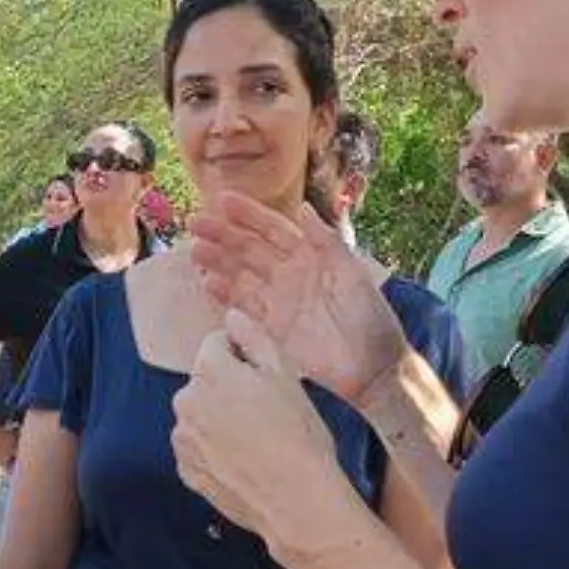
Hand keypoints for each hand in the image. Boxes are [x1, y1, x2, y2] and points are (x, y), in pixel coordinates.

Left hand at [172, 310, 356, 536]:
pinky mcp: (186, 470)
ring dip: (220, 419)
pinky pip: (198, 446)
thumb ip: (253, 337)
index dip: (244, 356)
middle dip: (229, 388)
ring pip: (201, 414)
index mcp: (209, 371)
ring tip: (258, 440)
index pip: (217, 343)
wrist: (296, 500)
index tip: (265, 378)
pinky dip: (215, 449)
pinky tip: (245, 460)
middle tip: (267, 412)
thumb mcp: (285, 374)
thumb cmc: (298, 436)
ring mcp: (183, 439)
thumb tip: (232, 317)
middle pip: (205, 380)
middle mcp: (186, 401)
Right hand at [188, 194, 408, 405]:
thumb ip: (326, 242)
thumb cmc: (370, 317)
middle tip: (196, 223)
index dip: (249, 214)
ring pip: (241, 276)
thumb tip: (303, 207)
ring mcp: (279, 301)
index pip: (274, 229)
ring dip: (218, 262)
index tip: (223, 200)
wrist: (372, 368)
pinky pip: (244, 307)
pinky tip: (207, 283)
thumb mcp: (352, 274)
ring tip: (195, 251)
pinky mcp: (272, 329)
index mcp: (311, 256)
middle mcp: (290, 275)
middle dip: (223, 236)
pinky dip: (225, 295)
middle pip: (250, 250)